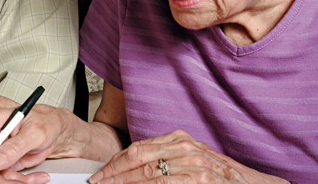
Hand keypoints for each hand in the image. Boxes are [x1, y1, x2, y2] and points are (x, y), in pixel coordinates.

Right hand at [0, 105, 75, 183]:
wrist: (55, 130)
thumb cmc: (46, 122)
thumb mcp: (35, 133)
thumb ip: (15, 147)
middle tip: (13, 182)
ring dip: (12, 182)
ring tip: (32, 180)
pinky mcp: (2, 163)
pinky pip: (3, 179)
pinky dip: (18, 182)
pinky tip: (34, 178)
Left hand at [88, 130, 285, 183]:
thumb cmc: (219, 175)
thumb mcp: (188, 161)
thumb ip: (163, 161)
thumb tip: (133, 171)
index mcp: (178, 139)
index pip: (138, 147)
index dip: (116, 161)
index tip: (101, 173)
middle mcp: (184, 146)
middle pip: (138, 156)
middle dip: (114, 172)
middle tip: (97, 182)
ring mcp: (193, 162)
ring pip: (148, 172)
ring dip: (125, 182)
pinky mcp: (201, 178)